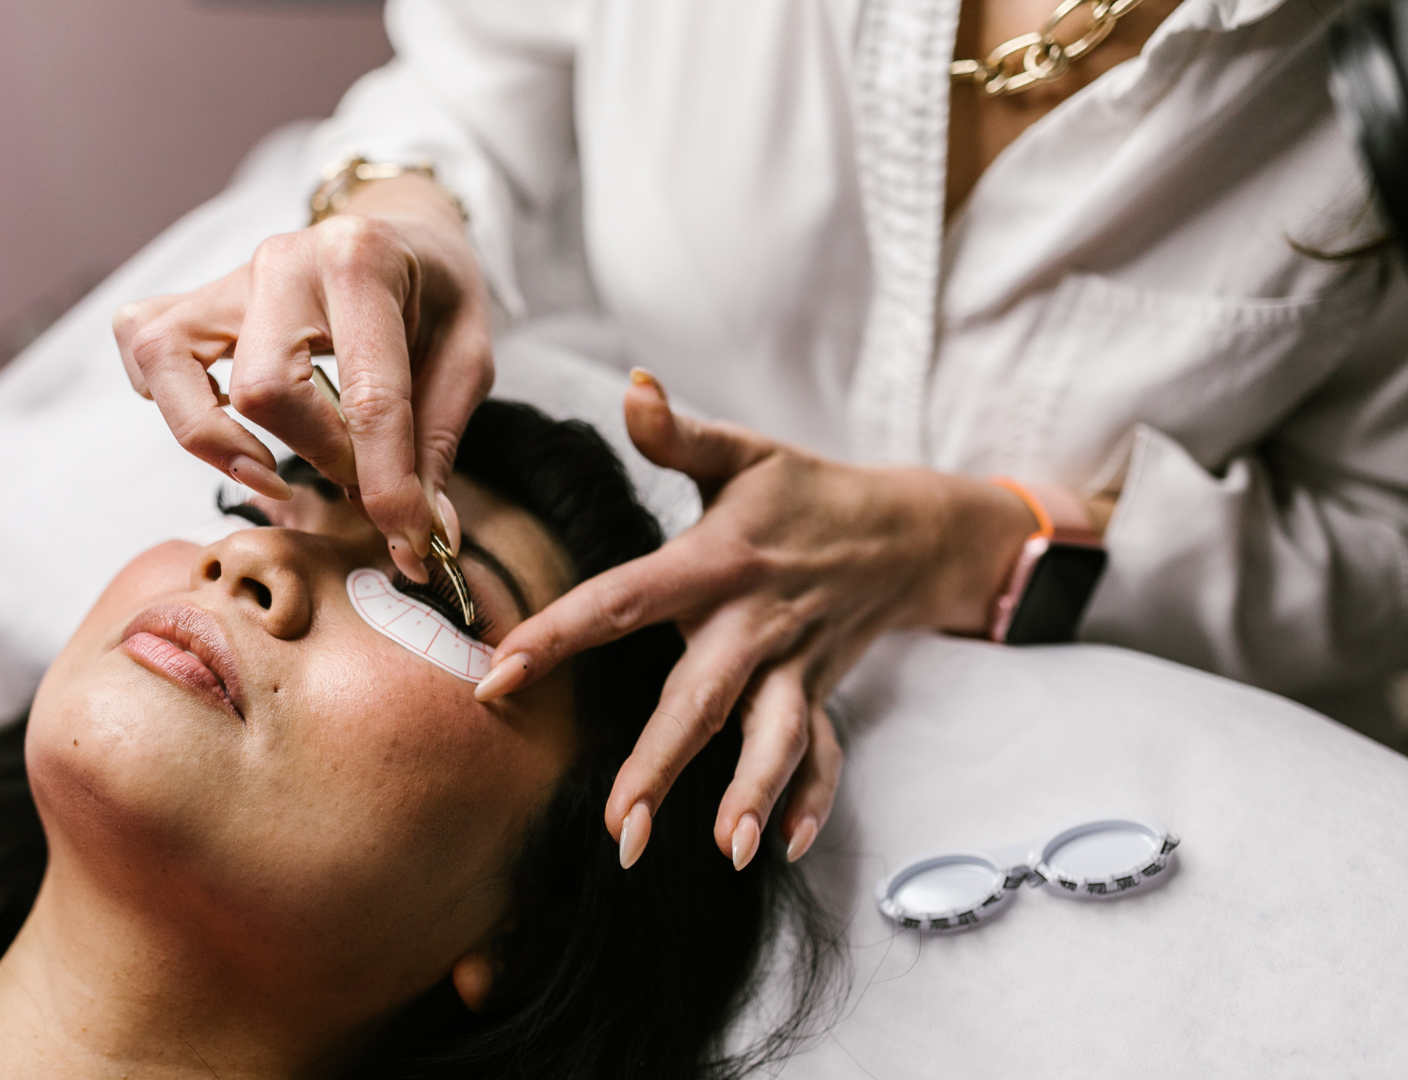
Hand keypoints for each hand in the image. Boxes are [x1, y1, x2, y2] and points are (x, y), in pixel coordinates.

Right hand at [112, 174, 491, 580]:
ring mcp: (228, 277)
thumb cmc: (435, 294)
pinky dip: (164, 395)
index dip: (388, 487)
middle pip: (265, 388)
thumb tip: (422, 535)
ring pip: (169, 360)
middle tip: (358, 477)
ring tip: (270, 472)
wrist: (400, 230)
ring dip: (214, 438)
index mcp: (361, 260)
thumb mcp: (467, 358)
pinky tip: (218, 421)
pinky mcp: (196, 299)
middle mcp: (283, 259)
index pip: (368, 396)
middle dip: (317, 457)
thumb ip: (437, 445)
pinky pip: (141, 343)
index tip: (410, 545)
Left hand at [474, 371, 1038, 868]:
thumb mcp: (745, 453)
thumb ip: (679, 433)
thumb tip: (630, 387)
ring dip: (752, 794)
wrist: (909, 528)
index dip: (558, 636)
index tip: (497, 676)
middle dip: (663, 763)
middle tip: (619, 824)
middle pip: (703, 697)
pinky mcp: (824, 691)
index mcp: (717, 563)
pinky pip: (824, 754)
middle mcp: (756, 622)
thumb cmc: (804, 489)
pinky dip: (812, 799)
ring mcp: (796, 664)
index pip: (622, 600)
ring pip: (775, 737)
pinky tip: (783, 849)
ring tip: (724, 850)